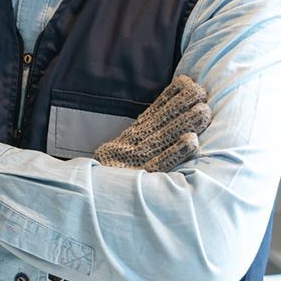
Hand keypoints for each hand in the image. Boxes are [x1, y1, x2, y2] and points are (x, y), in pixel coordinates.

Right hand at [93, 74, 210, 171]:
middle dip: (180, 106)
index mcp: (126, 142)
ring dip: (183, 124)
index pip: (150, 115)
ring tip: (203, 110)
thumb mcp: (115, 158)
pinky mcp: (137, 180)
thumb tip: (161, 127)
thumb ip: (133, 142)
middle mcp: (128, 148)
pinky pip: (159, 164)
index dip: (168, 98)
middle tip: (201, 91)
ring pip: (161, 140)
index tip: (185, 82)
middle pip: (157, 124)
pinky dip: (175, 152)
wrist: (78, 199)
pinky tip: (192, 140)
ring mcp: (133, 163)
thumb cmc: (106, 182)